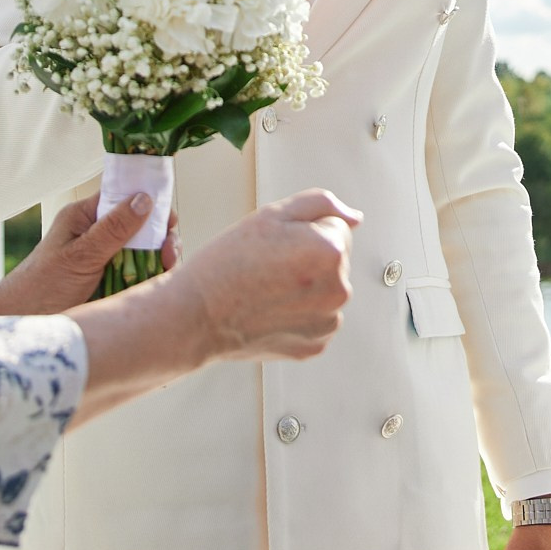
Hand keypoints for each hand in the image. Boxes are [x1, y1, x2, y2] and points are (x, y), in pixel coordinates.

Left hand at [0, 194, 178, 319]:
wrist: (25, 322)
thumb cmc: (42, 286)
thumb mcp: (80, 255)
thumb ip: (113, 228)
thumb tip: (144, 199)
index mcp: (86, 217)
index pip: (123, 197)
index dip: (149, 203)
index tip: (169, 218)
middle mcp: (99, 234)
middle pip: (141, 225)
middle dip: (160, 236)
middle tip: (170, 252)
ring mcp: (107, 258)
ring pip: (145, 251)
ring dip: (160, 258)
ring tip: (166, 268)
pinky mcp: (112, 281)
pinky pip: (140, 273)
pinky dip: (153, 276)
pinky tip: (159, 283)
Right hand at [168, 190, 360, 362]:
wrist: (197, 316)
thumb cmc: (227, 264)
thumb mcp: (271, 214)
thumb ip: (321, 204)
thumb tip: (353, 216)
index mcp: (331, 252)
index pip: (337, 227)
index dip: (305, 231)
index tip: (278, 244)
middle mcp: (338, 290)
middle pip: (335, 260)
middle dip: (310, 258)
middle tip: (269, 266)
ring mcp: (328, 322)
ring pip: (326, 290)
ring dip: (306, 287)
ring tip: (267, 289)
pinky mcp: (316, 345)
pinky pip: (316, 318)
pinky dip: (298, 314)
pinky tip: (270, 310)